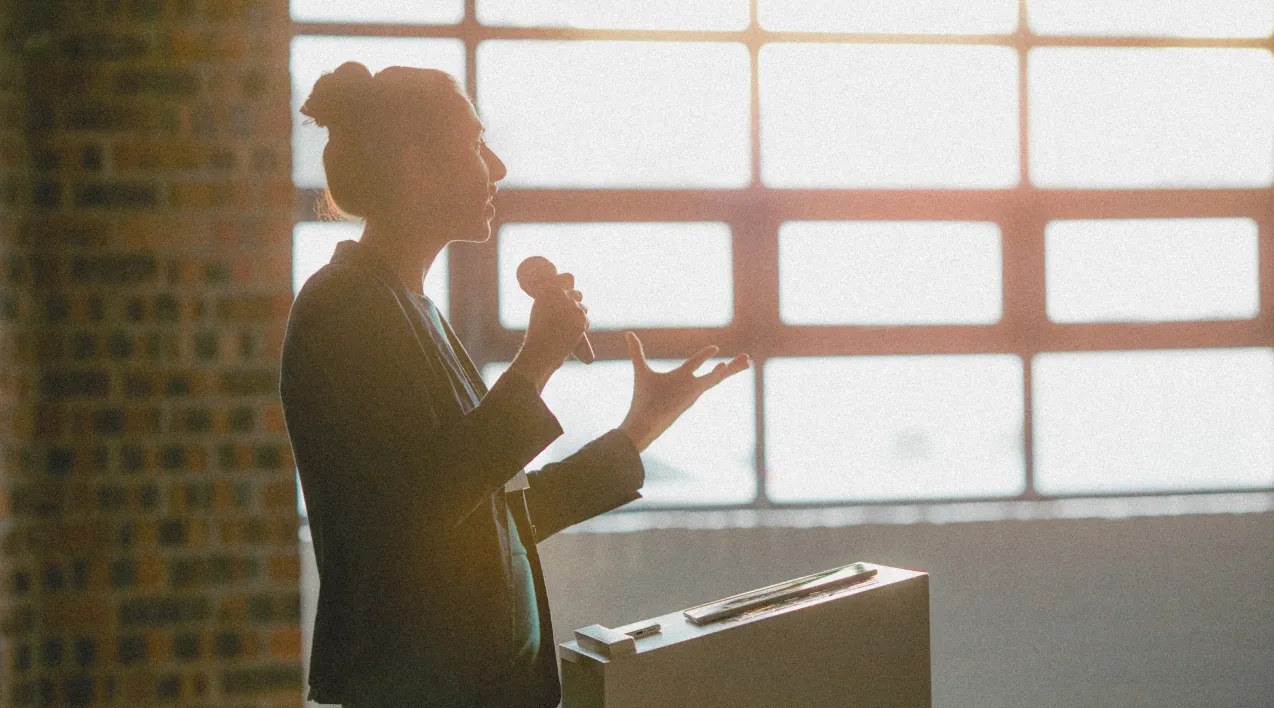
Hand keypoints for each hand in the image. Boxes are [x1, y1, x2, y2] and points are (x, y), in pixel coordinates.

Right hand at [509, 272, 587, 391]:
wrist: (542, 349)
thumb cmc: (537, 332)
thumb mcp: (540, 310)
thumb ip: (551, 300)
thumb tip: (563, 294)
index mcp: (550, 289)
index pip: (567, 277)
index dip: (569, 283)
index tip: (568, 288)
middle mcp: (563, 295)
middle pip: (578, 293)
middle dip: (576, 301)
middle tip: (569, 311)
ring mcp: (574, 307)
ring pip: (583, 308)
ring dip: (579, 315)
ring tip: (567, 326)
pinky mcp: (582, 319)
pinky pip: (586, 320)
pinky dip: (582, 326)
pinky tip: (572, 333)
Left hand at [618, 332, 750, 451]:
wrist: (642, 421)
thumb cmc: (642, 400)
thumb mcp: (641, 370)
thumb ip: (636, 352)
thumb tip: (628, 334)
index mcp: (681, 378)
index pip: (696, 363)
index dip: (705, 354)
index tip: (716, 348)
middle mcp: (690, 384)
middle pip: (715, 373)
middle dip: (731, 366)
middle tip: (748, 359)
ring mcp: (693, 390)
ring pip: (717, 377)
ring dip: (733, 369)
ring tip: (748, 360)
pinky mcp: (692, 395)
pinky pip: (708, 382)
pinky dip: (717, 374)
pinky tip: (725, 365)